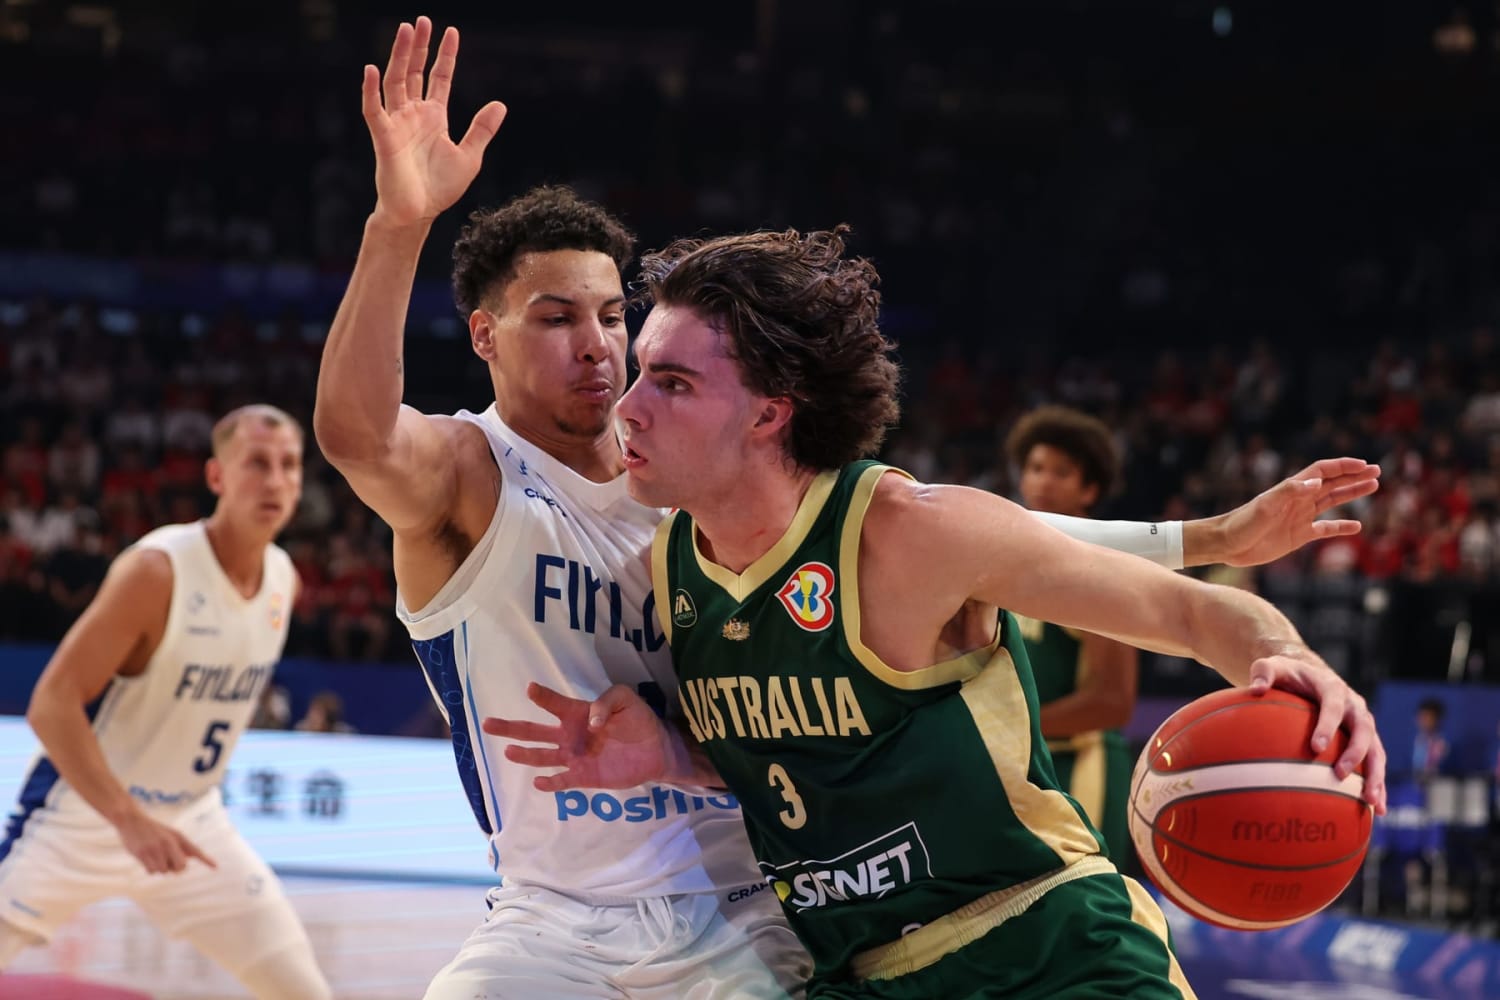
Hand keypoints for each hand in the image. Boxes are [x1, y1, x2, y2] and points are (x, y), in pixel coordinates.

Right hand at [115, 808, 216, 874]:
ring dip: (161, 868)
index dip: (205, 859)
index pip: (194, 849)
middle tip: (169, 860)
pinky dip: (151, 869)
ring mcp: (155, 849)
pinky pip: (152, 871)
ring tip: (155, 856)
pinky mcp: (142, 854)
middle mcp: (168, 843)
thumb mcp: (170, 834)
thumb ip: (181, 846)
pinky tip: (147, 859)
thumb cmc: (153, 829)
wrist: (132, 821)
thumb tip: (191, 858)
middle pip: (180, 867)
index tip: (216, 867)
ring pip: (164, 871)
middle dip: (176, 867)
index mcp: (177, 837)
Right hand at [361, 16, 507, 226]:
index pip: (439, 77)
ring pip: (394, 81)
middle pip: (413, 71)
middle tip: (421, 20)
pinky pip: (373, 109)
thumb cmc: (440, 189)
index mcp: (434, 117)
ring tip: (404, 30)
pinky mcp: (384, 137)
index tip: (451, 31)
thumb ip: (482, 129)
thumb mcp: (469, 156)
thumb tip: (500, 104)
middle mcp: (413, 114)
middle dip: (418, 46)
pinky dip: (370, 89)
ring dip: (398, 56)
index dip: (445, 55)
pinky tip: (371, 69)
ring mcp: (397, 123)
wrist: (418, 214)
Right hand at [482, 682, 672, 791]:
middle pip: (534, 732)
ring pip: (542, 756)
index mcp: (576, 713)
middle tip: (487, 723)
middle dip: (511, 728)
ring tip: (509, 752)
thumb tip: (590, 722)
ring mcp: (574, 757)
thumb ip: (607, 702)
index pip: (554, 703)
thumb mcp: (626, 699)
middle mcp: (569, 735)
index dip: (543, 696)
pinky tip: (539, 782)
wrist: (654, 750)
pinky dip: (550, 783)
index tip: (530, 689)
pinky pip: (561, 781)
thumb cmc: (637, 719)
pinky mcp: (583, 777)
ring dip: (525, 755)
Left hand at [1208, 458, 1379, 566]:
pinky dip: (1341, 527)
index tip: (1364, 465)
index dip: (1343, 466)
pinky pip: (1325, 528)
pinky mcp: (1299, 535)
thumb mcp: (1265, 506)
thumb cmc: (1242, 522)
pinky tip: (1356, 527)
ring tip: (1373, 487)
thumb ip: (1290, 492)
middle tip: (1377, 472)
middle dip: (1354, 477)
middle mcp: (1299, 500)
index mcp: (1292, 489)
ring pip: (1332, 501)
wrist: (1227, 544)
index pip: (1322, 471)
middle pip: (1332, 484)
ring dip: (1352, 494)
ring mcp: (1300, 517)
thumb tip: (1316, 482)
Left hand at [1246, 654, 1387, 814]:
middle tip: (1340, 774)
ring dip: (1376, 774)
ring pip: (1376, 748)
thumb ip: (1263, 673)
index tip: (1315, 747)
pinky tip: (1377, 809)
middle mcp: (1353, 704)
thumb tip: (1255, 689)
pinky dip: (1378, 783)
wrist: (1308, 672)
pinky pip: (1375, 761)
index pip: (1333, 706)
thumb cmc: (1287, 673)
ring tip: (1372, 802)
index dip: (1327, 726)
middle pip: (1363, 728)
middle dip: (1355, 752)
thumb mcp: (1272, 666)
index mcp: (1332, 687)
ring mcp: (1362, 722)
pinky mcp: (1365, 738)